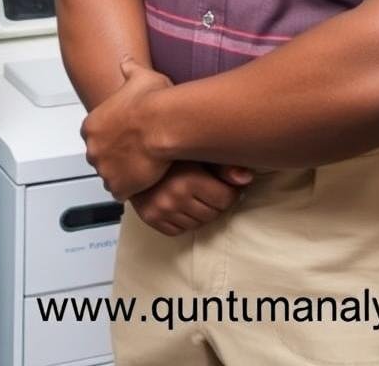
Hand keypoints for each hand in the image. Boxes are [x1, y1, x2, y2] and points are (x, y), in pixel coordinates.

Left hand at [81, 58, 173, 200]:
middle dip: (116, 158)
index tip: (128, 137)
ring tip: (143, 168)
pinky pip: (121, 192)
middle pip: (101, 158)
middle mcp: (92, 148)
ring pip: (111, 176)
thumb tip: (126, 62)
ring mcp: (103, 169)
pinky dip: (132, 188)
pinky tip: (146, 179)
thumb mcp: (139, 76)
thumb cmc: (153, 101)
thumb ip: (129, 70)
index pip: (97, 137)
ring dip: (124, 174)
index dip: (113, 139)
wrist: (163, 123)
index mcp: (92, 125)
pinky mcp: (118, 186)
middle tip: (137, 154)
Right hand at [131, 162, 253, 235]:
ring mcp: (161, 210)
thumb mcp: (198, 151)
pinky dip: (183, 219)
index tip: (224, 183)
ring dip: (201, 210)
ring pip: (199, 223)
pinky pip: (179, 230)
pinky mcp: (151, 218)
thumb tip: (247, 178)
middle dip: (216, 201)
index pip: (227, 199)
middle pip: (214, 213)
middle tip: (208, 186)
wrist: (131, 152)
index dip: (230, 191)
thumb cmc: (168, 148)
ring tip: (194, 192)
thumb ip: (225, 166)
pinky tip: (181, 202)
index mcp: (189, 179)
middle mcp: (174, 197)